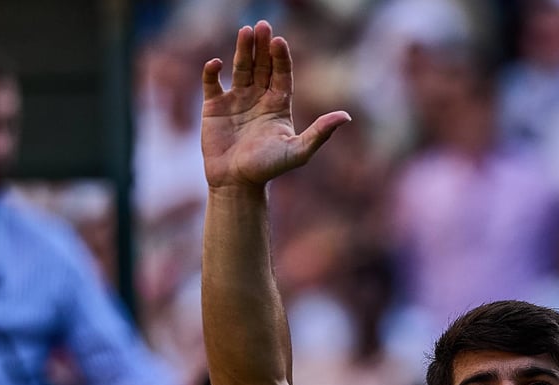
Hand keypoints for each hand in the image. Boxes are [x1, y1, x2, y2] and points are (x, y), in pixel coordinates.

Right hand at [201, 21, 349, 188]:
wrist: (237, 184)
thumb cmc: (269, 169)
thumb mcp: (298, 151)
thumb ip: (320, 132)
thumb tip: (346, 116)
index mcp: (278, 105)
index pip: (281, 74)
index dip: (280, 58)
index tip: (279, 41)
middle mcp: (258, 98)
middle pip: (261, 66)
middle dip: (262, 47)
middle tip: (262, 25)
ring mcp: (236, 100)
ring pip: (240, 68)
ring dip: (242, 50)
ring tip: (245, 31)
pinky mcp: (214, 107)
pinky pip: (212, 84)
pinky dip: (212, 72)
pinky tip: (217, 63)